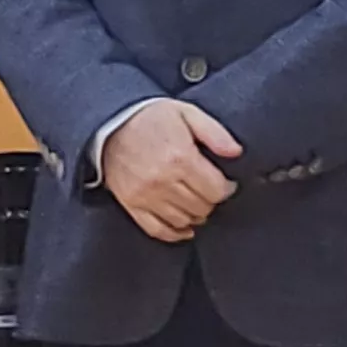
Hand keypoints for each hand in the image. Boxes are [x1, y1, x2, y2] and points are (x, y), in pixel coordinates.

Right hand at [98, 99, 240, 244]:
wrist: (109, 124)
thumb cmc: (151, 118)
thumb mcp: (187, 113)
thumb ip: (215, 133)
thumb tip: (237, 152)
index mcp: (180, 158)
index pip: (216, 190)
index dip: (227, 189)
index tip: (226, 184)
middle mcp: (163, 180)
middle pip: (201, 207)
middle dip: (211, 201)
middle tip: (210, 192)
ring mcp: (145, 195)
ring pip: (183, 220)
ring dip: (195, 215)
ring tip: (197, 202)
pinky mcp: (131, 204)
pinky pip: (157, 229)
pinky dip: (174, 233)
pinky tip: (185, 228)